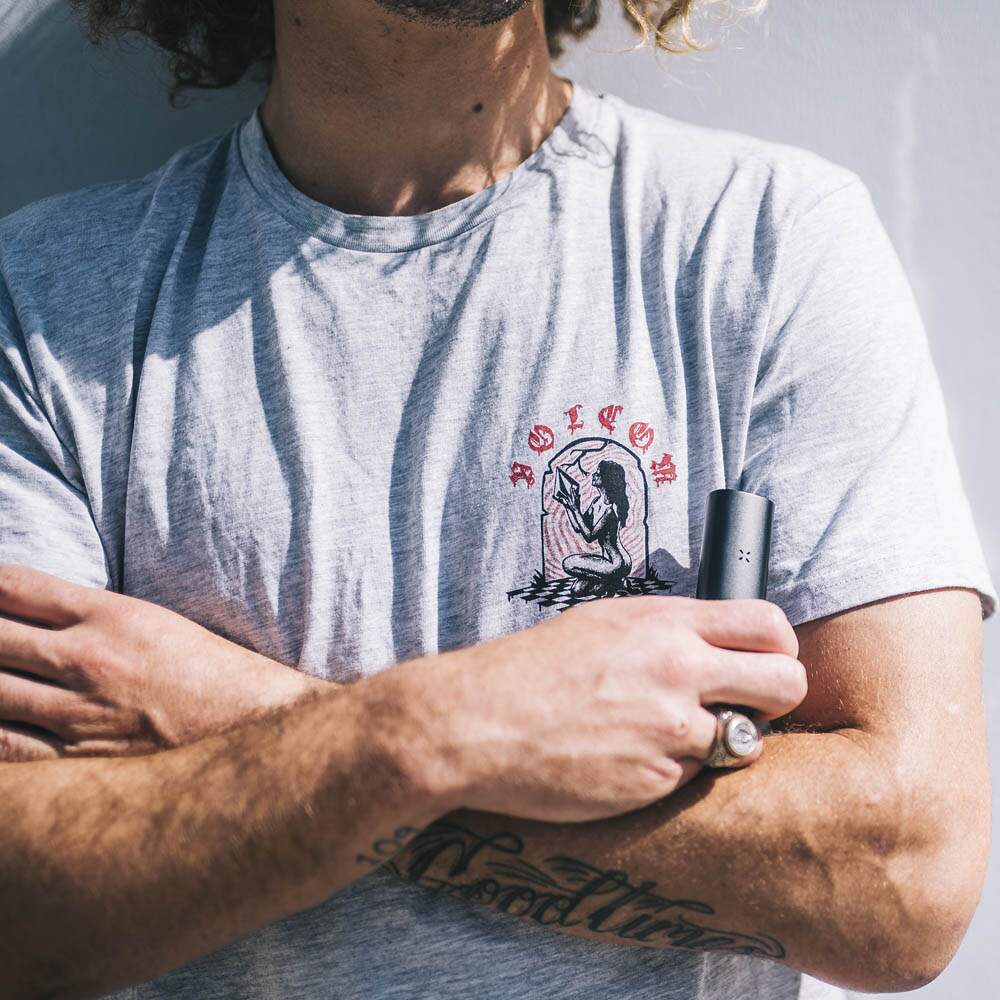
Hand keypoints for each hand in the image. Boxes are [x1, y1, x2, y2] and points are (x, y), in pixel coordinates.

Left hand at [0, 564, 324, 760]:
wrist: (242, 712)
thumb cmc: (196, 659)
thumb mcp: (143, 616)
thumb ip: (79, 610)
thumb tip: (15, 606)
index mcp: (107, 614)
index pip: (12, 586)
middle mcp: (86, 658)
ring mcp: (79, 709)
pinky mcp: (80, 751)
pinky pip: (6, 745)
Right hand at [401, 594, 804, 822]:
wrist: (476, 723)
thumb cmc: (530, 669)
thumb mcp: (603, 623)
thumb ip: (666, 630)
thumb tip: (713, 644)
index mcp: (664, 623)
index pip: (768, 623)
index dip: (779, 647)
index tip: (764, 662)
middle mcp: (678, 671)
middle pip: (786, 683)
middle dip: (777, 698)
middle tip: (745, 706)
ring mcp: (671, 730)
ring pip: (743, 739)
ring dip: (717, 741)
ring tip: (664, 736)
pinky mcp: (657, 781)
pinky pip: (693, 777)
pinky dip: (671, 771)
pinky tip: (626, 758)